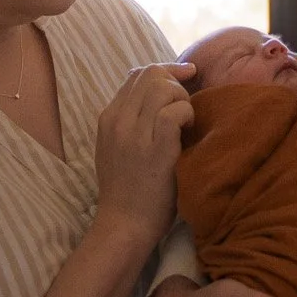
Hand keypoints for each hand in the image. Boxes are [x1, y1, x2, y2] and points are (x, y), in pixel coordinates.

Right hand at [93, 62, 195, 245]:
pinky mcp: (155, 148)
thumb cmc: (127, 191)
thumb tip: (156, 98)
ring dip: (182, 98)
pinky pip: (175, 111)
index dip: (164, 72)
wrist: (124, 224)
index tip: (184, 78)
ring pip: (162, 87)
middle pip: (150, 75)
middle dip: (175, 82)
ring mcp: (134, 134)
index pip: (136, 75)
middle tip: (187, 103)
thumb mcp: (115, 149)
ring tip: (187, 121)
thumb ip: (129, 123)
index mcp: (108, 118)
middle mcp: (118, 121)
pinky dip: (187, 115)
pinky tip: (188, 131)